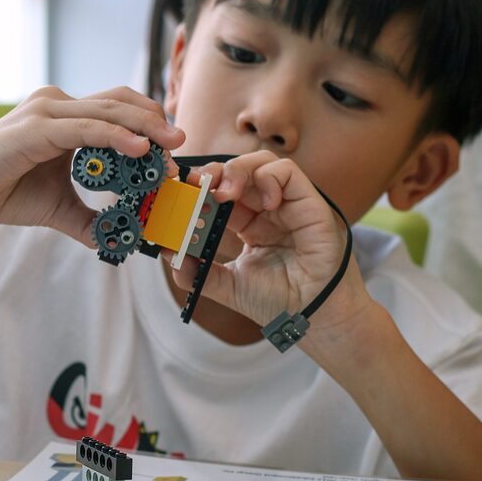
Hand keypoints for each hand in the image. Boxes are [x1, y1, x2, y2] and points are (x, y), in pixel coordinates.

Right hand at [0, 86, 184, 245]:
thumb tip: (119, 241)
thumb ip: (89, 219)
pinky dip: (114, 135)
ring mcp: (46, 112)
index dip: (148, 125)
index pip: (118, 109)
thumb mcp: (58, 207)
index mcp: (68, 118)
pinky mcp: (35, 127)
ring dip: (143, 129)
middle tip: (181, 145)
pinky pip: (84, 127)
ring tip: (169, 148)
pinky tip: (138, 148)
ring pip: (107, 111)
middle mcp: (59, 106)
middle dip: (155, 124)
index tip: (173, 152)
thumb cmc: (4, 191)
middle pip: (119, 103)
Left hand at [172, 151, 370, 331]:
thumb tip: (170, 257)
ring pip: (261, 163)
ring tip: (225, 193)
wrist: (311, 317)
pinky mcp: (310, 202)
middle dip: (213, 174)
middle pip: (238, 172)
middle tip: (197, 186)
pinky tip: (264, 202)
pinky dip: (269, 178)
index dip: (200, 189)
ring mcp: (288, 204)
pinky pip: (288, 172)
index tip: (181, 193)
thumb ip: (200, 273)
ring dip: (237, 170)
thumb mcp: (229, 286)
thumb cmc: (278, 301)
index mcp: (248, 224)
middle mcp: (267, 209)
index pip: (220, 193)